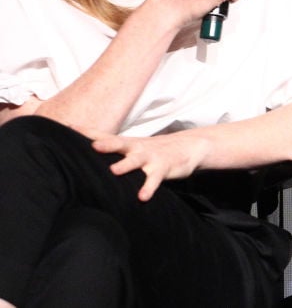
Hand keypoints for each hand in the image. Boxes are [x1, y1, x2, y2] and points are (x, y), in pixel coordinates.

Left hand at [88, 130, 210, 200]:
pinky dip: (148, 188)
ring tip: (115, 171)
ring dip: (126, 165)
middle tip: (93, 146)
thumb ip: (115, 150)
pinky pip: (154, 180)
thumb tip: (89, 155)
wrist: (189, 147)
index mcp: (128, 143)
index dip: (88, 132)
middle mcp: (137, 148)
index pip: (105, 135)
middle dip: (106, 145)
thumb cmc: (154, 150)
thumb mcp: (135, 147)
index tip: (69, 128)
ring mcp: (151, 158)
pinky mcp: (163, 169)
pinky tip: (142, 197)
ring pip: (137, 161)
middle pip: (120, 144)